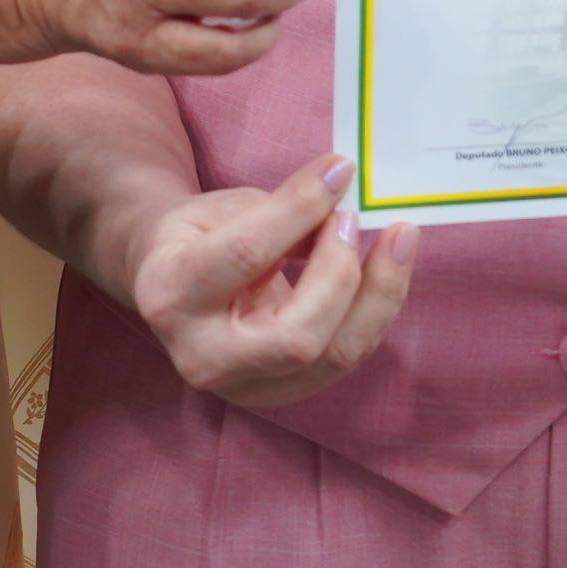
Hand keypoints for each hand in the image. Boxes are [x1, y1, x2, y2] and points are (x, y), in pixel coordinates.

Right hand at [128, 154, 421, 406]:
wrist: (168, 286)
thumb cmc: (198, 237)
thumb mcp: (226, 208)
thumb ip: (281, 209)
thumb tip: (343, 200)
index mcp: (171, 293)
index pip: (247, 254)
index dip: (301, 209)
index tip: (341, 171)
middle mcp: (201, 355)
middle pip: (296, 336)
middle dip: (342, 272)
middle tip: (355, 218)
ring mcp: (241, 387)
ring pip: (331, 357)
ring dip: (377, 295)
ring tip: (398, 240)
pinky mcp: (278, 396)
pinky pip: (343, 357)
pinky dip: (373, 310)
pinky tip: (387, 271)